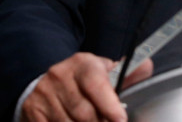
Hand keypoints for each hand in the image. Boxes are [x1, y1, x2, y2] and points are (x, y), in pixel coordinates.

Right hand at [20, 52, 152, 121]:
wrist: (41, 79)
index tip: (120, 119)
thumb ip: (126, 73)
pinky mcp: (34, 113)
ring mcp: (45, 96)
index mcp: (81, 64)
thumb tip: (147, 66)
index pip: (96, 84)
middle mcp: (60, 77)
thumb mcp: (100, 70)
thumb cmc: (79, 78)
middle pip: (85, 112)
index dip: (109, 105)